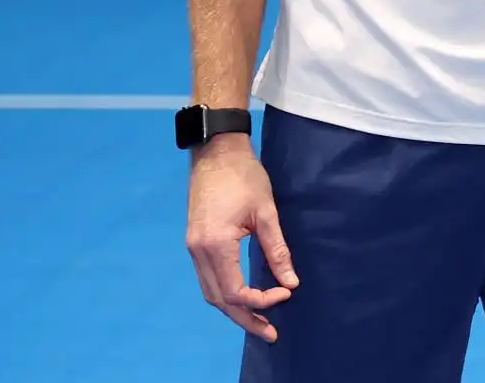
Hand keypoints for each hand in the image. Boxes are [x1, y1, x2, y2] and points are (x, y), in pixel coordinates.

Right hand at [185, 134, 297, 339]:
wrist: (216, 151)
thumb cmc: (244, 175)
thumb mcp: (266, 212)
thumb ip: (277, 249)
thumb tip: (291, 282)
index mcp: (215, 245)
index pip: (235, 291)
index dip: (261, 300)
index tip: (285, 294)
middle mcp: (198, 252)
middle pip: (220, 300)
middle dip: (245, 318)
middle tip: (270, 333)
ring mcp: (193, 248)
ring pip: (211, 292)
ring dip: (234, 309)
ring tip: (259, 322)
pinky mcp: (195, 241)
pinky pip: (208, 278)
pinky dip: (225, 293)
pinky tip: (243, 297)